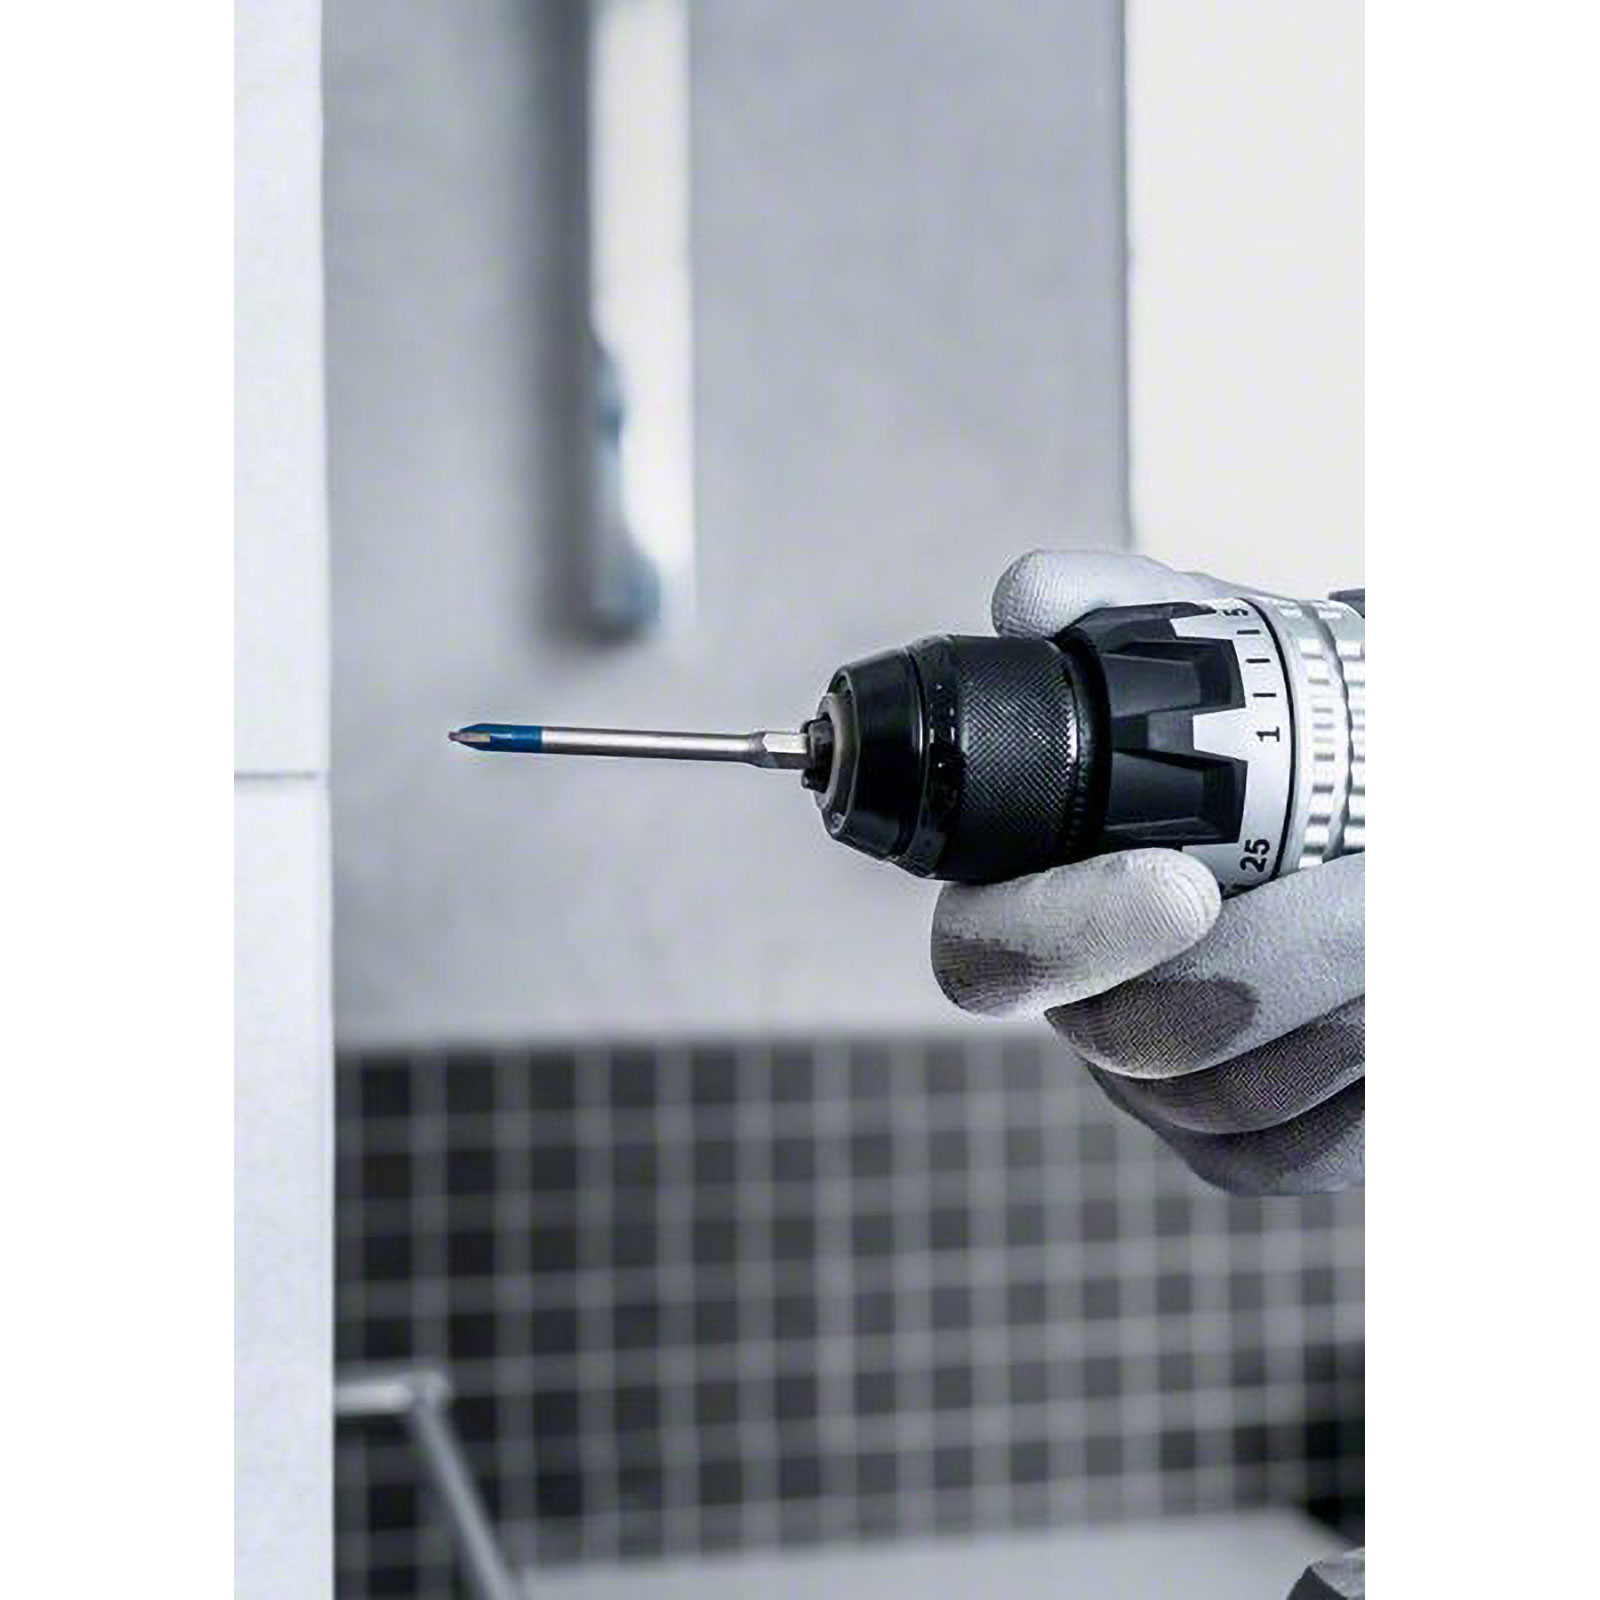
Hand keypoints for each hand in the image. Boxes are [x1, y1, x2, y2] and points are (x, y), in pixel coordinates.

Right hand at [930, 551, 1363, 1194]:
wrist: (1400, 813)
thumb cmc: (1324, 747)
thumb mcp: (1246, 666)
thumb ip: (1135, 616)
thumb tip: (1030, 597)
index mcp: (1051, 900)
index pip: (986, 952)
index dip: (1063, 930)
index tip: (1178, 883)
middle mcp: (1098, 1006)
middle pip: (1126, 1038)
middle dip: (1260, 966)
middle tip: (1367, 899)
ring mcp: (1179, 1096)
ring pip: (1228, 1096)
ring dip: (1346, 1002)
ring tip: (1413, 912)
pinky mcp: (1270, 1152)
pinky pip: (1306, 1148)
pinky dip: (1377, 1068)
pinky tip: (1411, 987)